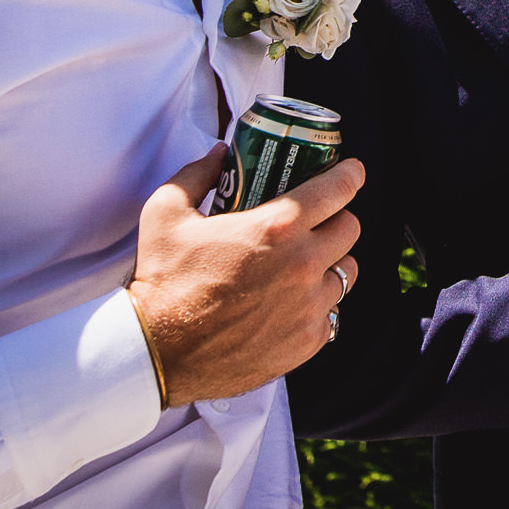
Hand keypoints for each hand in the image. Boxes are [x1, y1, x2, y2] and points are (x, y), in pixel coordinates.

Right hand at [128, 146, 364, 405]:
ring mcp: (310, 305)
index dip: (349, 174)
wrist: (157, 354)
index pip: (339, 189)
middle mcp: (303, 264)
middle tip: (315, 222)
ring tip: (303, 264)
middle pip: (350, 228)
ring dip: (331, 262)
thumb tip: (220, 154)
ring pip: (347, 271)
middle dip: (336, 218)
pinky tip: (291, 302)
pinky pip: (331, 312)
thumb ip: (197, 174)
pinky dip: (317, 304)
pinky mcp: (308, 340)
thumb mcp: (165, 213)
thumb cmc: (162, 283)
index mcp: (277, 227)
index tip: (350, 171)